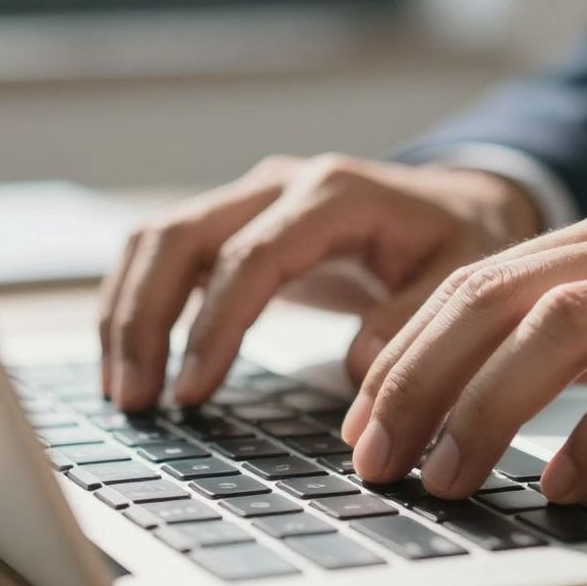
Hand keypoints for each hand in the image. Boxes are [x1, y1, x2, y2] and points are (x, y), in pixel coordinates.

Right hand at [99, 154, 540, 411]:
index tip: (192, 393)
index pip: (251, 257)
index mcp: (333, 194)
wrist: (461, 202)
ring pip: (157, 239)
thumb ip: (413, 317)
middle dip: (144, 319)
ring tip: (123, 392)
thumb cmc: (460, 240)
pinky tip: (133, 360)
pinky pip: (167, 252)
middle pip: (178, 237)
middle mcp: (280, 184)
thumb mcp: (463, 275)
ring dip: (128, 312)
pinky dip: (139, 301)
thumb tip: (357, 369)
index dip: (214, 326)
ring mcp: (251, 197)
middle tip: (135, 401)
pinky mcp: (238, 222)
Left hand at [342, 197, 586, 502]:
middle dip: (418, 379)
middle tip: (373, 455)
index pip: (481, 279)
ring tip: (446, 476)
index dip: (407, 348)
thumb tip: (497, 391)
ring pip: (563, 330)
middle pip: (499, 297)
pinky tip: (565, 483)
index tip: (363, 415)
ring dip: (485, 409)